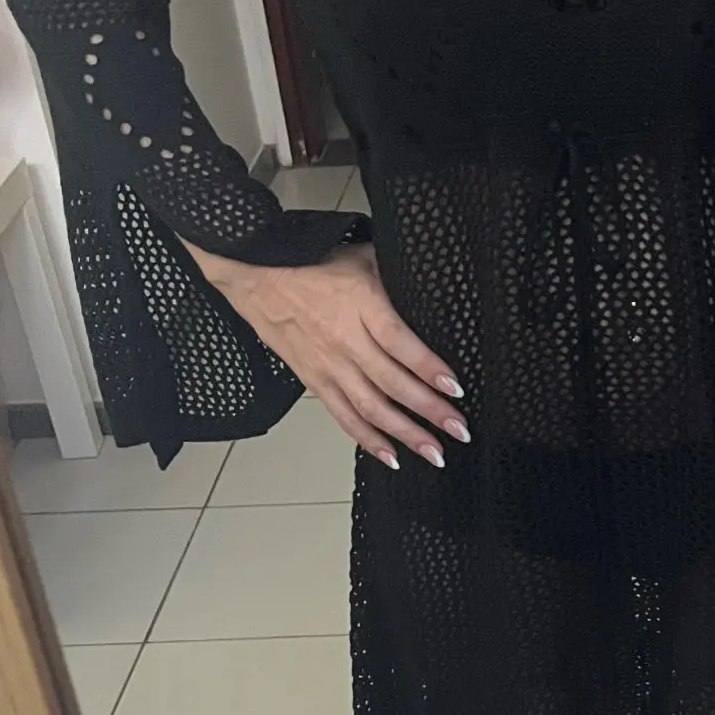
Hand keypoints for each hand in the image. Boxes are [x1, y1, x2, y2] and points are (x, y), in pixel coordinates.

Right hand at [193, 242, 468, 469]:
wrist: (255, 276)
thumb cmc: (309, 265)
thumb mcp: (361, 257)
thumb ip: (395, 277)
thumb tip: (433, 284)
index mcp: (360, 305)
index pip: (399, 342)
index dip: (428, 367)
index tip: (455, 387)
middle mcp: (344, 340)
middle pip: (391, 383)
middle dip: (429, 411)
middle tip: (459, 430)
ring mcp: (328, 365)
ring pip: (370, 408)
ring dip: (405, 434)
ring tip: (434, 453)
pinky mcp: (314, 381)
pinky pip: (343, 416)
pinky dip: (368, 439)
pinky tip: (392, 456)